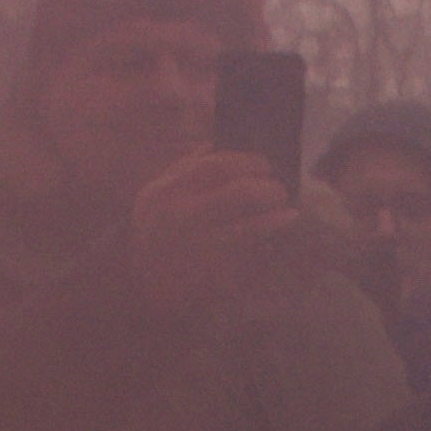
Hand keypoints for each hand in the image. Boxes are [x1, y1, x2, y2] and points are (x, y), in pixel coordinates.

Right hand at [122, 145, 296, 318]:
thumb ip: (181, 169)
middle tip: (280, 188)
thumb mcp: (154, 196)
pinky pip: (251, 255)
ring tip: (289, 212)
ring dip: (275, 217)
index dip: (248, 161)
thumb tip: (215, 145)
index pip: (217, 165)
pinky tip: (277, 237)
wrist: (141, 285)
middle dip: (268, 187)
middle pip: (240, 193)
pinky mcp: (214, 274)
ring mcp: (200, 247)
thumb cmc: (155, 232)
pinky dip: (268, 244)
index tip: (265, 164)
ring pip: (252, 228)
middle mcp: (185, 216)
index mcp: (170, 191)